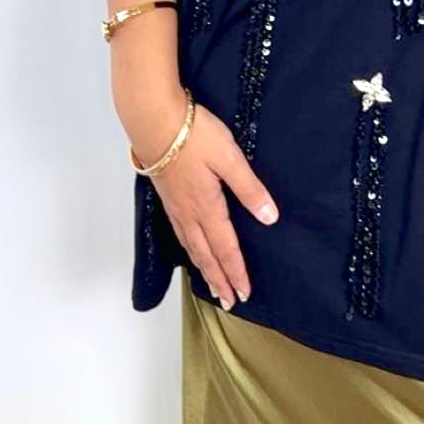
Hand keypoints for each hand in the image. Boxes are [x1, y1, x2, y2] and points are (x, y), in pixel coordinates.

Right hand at [152, 100, 278, 309]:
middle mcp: (189, 214)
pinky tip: (191, 248)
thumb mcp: (230, 159)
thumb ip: (249, 189)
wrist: (154, 122)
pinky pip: (180, 234)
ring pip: (192, 247)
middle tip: (230, 301)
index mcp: (208, 208)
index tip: (244, 293)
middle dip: (219, 280)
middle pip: (206, 256)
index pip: (226, 248)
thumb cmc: (194, 136)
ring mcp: (175, 207)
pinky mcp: (167, 196)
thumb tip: (269, 217)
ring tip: (212, 286)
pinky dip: (189, 250)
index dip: (236, 272)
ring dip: (204, 269)